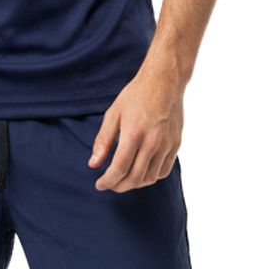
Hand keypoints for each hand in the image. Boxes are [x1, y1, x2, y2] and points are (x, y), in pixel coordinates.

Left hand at [88, 65, 184, 191]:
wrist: (164, 82)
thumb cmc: (136, 96)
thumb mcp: (113, 114)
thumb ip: (103, 141)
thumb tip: (93, 164)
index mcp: (134, 133)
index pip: (119, 168)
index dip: (107, 181)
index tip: (99, 184)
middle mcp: (153, 142)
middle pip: (135, 178)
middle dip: (119, 186)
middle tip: (110, 185)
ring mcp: (167, 144)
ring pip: (150, 178)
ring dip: (134, 184)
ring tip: (124, 179)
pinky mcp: (176, 144)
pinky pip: (164, 171)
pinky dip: (151, 177)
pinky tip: (141, 172)